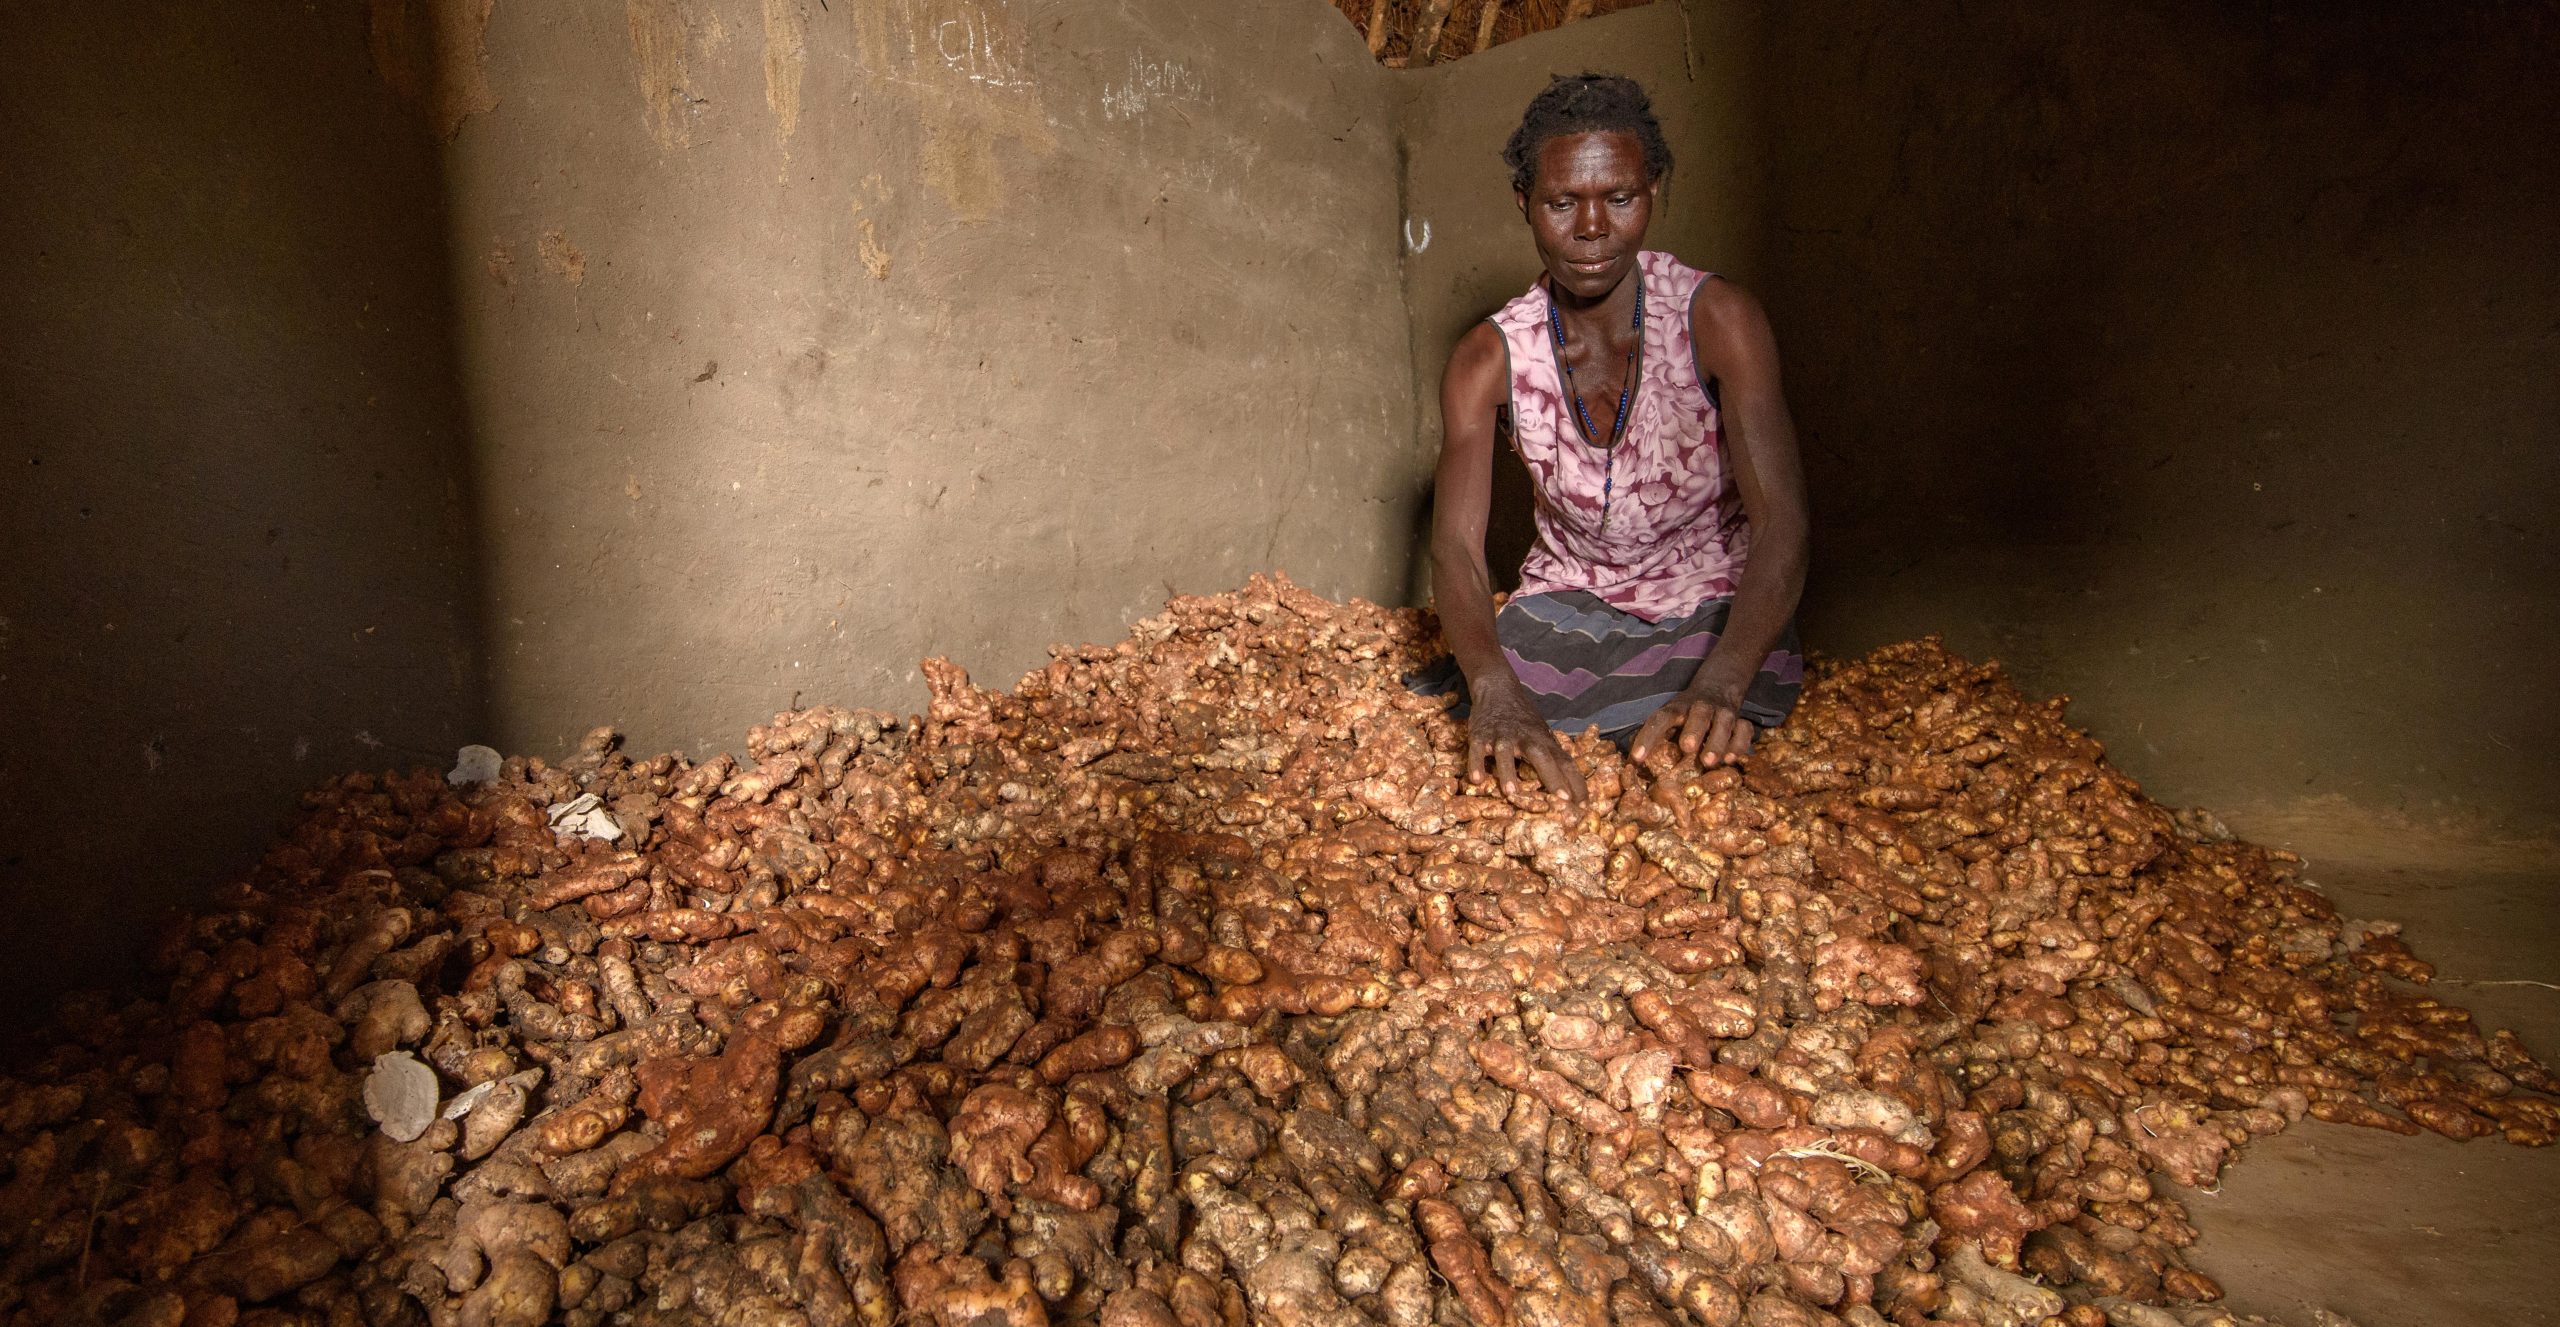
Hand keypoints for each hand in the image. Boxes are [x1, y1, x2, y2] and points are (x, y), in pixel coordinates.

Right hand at [1465, 683, 1588, 804]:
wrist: (1497, 690)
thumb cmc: (1523, 719)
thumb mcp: (1541, 734)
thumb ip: (1552, 756)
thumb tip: (1568, 786)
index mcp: (1543, 741)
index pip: (1565, 762)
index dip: (1575, 783)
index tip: (1584, 806)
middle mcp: (1525, 738)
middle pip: (1542, 757)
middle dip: (1553, 778)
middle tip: (1562, 799)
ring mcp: (1502, 736)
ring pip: (1506, 753)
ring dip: (1509, 772)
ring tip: (1512, 793)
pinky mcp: (1480, 735)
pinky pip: (1477, 750)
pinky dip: (1476, 764)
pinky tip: (1477, 780)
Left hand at [1629, 683, 1756, 770]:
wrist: (1718, 688)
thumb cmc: (1686, 714)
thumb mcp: (1669, 718)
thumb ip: (1655, 736)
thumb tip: (1632, 763)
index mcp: (1677, 708)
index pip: (1660, 719)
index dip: (1647, 737)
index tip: (1636, 759)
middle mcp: (1700, 707)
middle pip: (1699, 714)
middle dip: (1693, 731)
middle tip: (1687, 748)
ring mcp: (1722, 712)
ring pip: (1723, 722)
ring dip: (1717, 742)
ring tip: (1709, 761)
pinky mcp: (1740, 720)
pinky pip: (1744, 730)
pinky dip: (1739, 744)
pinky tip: (1732, 759)